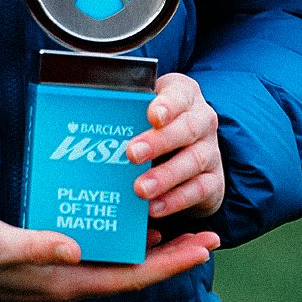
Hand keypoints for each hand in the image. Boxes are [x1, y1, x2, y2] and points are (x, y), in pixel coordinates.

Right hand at [0, 210, 219, 301]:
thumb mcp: (0, 244)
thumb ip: (37, 246)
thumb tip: (77, 248)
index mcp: (67, 282)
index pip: (133, 277)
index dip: (173, 263)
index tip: (206, 245)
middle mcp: (71, 281)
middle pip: (135, 271)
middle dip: (174, 252)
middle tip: (209, 232)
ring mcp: (62, 272)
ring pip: (119, 262)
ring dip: (150, 244)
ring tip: (180, 220)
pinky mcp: (51, 259)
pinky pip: (100, 251)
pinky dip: (121, 236)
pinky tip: (127, 215)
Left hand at [127, 71, 224, 220]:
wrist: (188, 149)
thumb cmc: (155, 124)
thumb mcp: (144, 108)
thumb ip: (126, 110)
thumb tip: (86, 119)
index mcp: (184, 95)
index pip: (179, 94)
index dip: (167, 105)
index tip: (152, 116)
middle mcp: (202, 120)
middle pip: (186, 128)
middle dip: (159, 142)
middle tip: (132, 154)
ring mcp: (211, 151)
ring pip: (194, 161)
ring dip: (165, 176)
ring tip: (140, 189)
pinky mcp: (215, 180)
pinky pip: (199, 190)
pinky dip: (176, 200)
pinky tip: (154, 207)